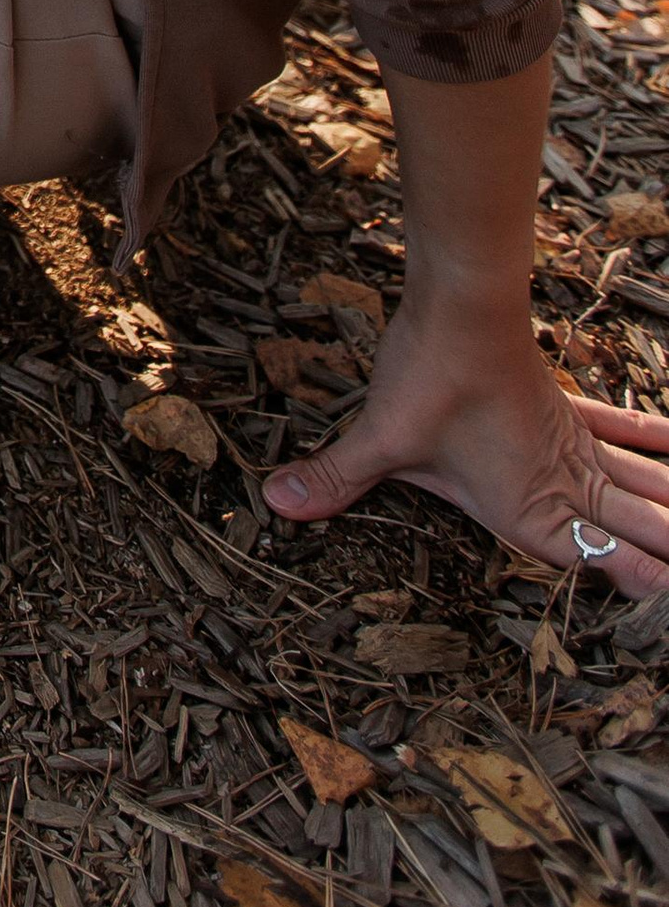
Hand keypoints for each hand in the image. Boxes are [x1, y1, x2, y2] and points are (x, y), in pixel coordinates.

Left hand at [264, 296, 668, 597]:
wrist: (465, 305)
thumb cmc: (429, 377)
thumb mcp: (380, 439)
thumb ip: (336, 479)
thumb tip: (277, 501)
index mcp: (529, 506)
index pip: (601, 560)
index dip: (636, 583)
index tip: (660, 600)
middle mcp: (562, 481)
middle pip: (639, 527)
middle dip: (665, 550)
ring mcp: (571, 444)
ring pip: (641, 484)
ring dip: (667, 505)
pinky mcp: (566, 411)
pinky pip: (625, 433)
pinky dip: (655, 445)